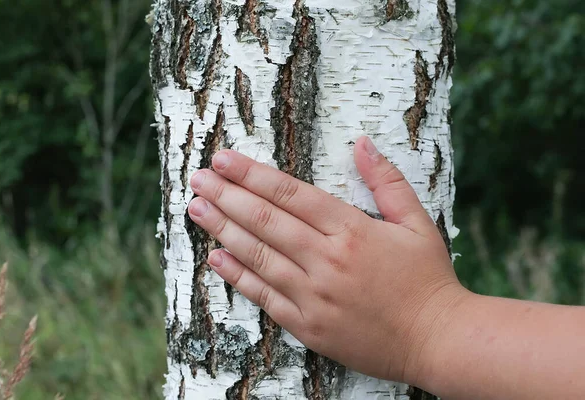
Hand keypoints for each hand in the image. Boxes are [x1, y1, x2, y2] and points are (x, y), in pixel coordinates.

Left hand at [187, 136, 466, 383]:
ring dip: (222, 229)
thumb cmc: (428, 279)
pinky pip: (264, 297)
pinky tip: (215, 257)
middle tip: (198, 178)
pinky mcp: (308, 326)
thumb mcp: (417, 222)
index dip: (252, 174)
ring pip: (258, 256)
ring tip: (196, 208)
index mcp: (351, 230)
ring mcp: (314, 295)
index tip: (224, 159)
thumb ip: (387, 181)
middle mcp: (326, 260)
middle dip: (227, 195)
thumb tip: (363, 142)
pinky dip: (237, 276)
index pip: (290, 193)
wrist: (437, 340)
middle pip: (265, 220)